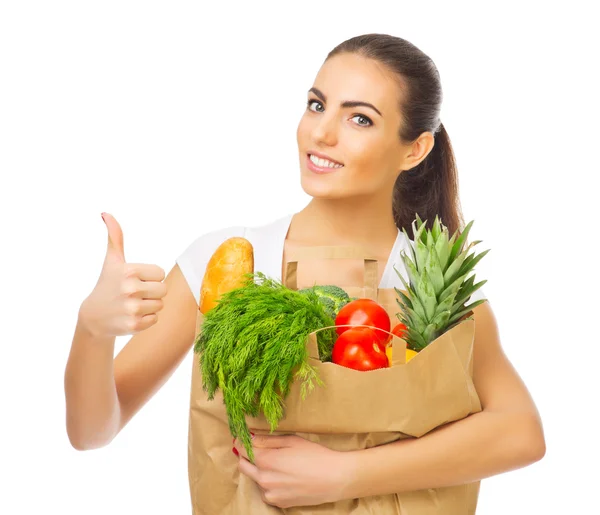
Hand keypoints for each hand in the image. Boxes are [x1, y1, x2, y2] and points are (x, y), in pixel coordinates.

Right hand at [78, 212, 167, 337]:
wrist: (93, 317)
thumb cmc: (107, 284)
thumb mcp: (112, 261)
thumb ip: (115, 237)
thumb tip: (106, 213)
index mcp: (129, 271)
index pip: (160, 273)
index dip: (150, 277)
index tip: (135, 280)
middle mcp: (131, 289)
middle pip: (163, 290)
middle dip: (152, 292)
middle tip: (135, 294)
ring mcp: (132, 308)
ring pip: (160, 305)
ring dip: (150, 306)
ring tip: (132, 304)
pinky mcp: (134, 325)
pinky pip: (155, 319)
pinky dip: (146, 319)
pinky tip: (131, 316)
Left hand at [233, 434, 350, 508]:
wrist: (334, 479)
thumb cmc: (315, 455)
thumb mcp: (291, 440)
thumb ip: (267, 440)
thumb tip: (250, 438)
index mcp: (265, 460)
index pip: (242, 449)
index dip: (242, 442)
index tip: (245, 437)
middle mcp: (263, 478)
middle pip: (242, 465)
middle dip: (246, 456)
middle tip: (258, 448)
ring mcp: (270, 493)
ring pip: (254, 478)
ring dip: (258, 470)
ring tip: (277, 464)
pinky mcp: (278, 502)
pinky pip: (265, 491)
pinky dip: (268, 483)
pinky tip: (283, 476)